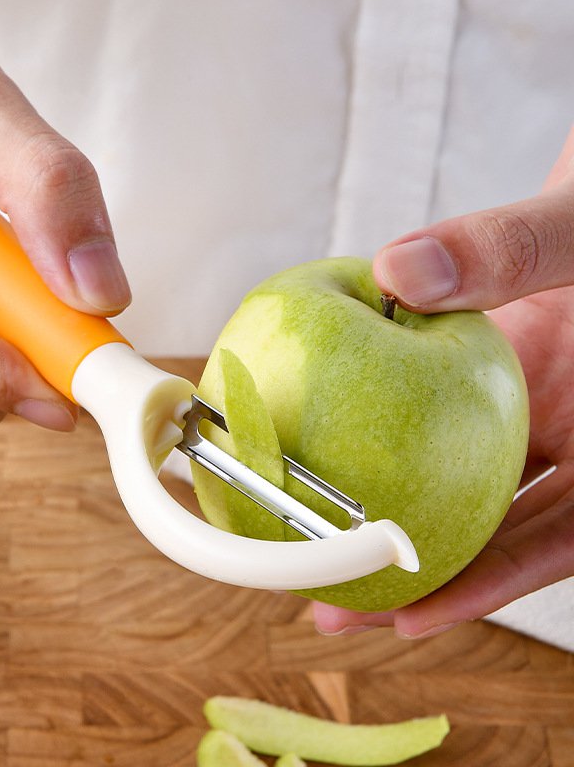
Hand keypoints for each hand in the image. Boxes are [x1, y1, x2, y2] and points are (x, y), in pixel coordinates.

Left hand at [313, 125, 573, 637]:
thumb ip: (513, 249)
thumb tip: (397, 268)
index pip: (564, 536)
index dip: (494, 584)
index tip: (415, 615)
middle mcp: (570, 442)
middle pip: (495, 530)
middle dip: (419, 575)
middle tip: (337, 605)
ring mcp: (522, 421)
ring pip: (457, 487)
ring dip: (392, 520)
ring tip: (316, 553)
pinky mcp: (482, 396)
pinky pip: (433, 430)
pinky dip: (386, 449)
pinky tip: (330, 461)